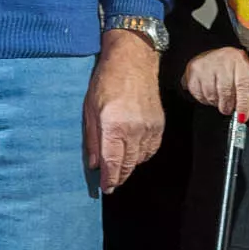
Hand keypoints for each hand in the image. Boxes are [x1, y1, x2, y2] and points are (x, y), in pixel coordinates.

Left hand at [84, 28, 165, 192]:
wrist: (133, 61)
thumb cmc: (106, 81)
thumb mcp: (90, 109)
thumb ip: (92, 139)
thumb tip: (94, 164)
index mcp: (113, 127)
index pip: (112, 163)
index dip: (109, 180)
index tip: (106, 188)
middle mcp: (133, 130)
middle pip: (128, 165)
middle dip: (119, 177)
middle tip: (112, 183)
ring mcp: (149, 128)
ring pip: (140, 159)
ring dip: (130, 167)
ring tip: (121, 169)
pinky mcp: (159, 125)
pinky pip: (151, 149)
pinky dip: (142, 156)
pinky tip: (134, 154)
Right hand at [182, 46, 248, 120]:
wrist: (213, 55)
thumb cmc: (232, 68)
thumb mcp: (247, 78)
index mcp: (240, 61)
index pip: (243, 85)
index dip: (243, 104)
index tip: (242, 117)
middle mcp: (223, 60)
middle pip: (226, 92)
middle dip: (229, 106)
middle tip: (230, 107)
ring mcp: (206, 65)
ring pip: (212, 96)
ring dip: (217, 103)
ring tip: (220, 98)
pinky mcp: (193, 71)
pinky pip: (199, 95)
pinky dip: (206, 100)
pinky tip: (210, 93)